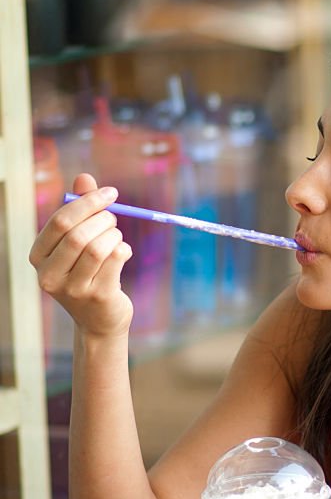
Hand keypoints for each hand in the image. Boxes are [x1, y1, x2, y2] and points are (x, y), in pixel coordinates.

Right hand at [29, 173, 132, 337]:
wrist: (99, 320)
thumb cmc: (87, 273)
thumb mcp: (78, 242)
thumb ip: (80, 209)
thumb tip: (84, 177)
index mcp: (38, 256)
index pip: (60, 221)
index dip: (88, 202)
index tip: (110, 192)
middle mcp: (50, 275)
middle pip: (78, 235)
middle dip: (103, 219)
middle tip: (113, 219)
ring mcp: (73, 289)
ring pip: (98, 247)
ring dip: (114, 235)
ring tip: (117, 238)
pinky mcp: (98, 296)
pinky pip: (115, 260)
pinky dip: (123, 249)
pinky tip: (122, 253)